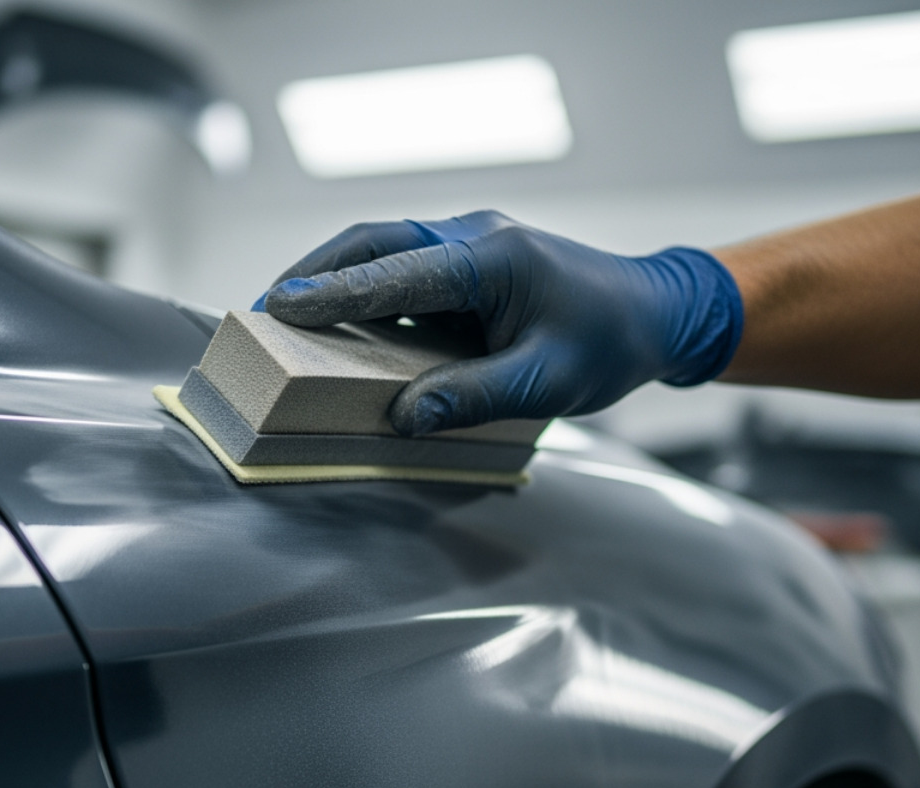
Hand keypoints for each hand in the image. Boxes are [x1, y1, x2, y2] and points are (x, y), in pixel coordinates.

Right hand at [254, 211, 742, 435]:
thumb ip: (473, 397)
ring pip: (384, 250)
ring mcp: (471, 245)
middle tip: (263, 310)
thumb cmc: (610, 344)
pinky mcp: (470, 264)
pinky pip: (404, 271)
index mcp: (494, 258)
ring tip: (285, 315)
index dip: (335, 293)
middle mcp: (475, 238)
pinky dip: (366, 291)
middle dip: (315, 273)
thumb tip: (403, 417)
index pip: (397, 272)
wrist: (657, 312)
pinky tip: (342, 323)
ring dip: (335, 278)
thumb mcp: (548, 381)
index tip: (277, 307)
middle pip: (374, 241)